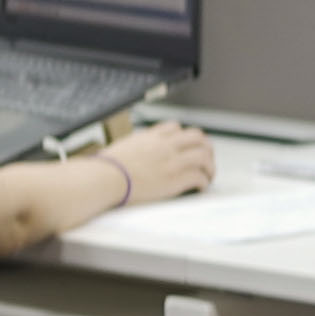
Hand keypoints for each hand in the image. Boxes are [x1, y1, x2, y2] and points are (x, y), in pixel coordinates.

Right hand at [102, 118, 219, 208]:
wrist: (105, 177)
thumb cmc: (107, 168)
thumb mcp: (122, 148)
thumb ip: (135, 147)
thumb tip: (132, 153)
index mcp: (151, 137)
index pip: (175, 128)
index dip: (185, 137)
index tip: (187, 146)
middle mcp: (165, 145)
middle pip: (197, 137)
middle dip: (205, 147)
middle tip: (206, 159)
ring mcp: (172, 161)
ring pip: (204, 156)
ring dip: (209, 166)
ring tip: (208, 175)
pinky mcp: (175, 178)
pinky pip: (199, 177)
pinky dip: (203, 182)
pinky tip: (200, 187)